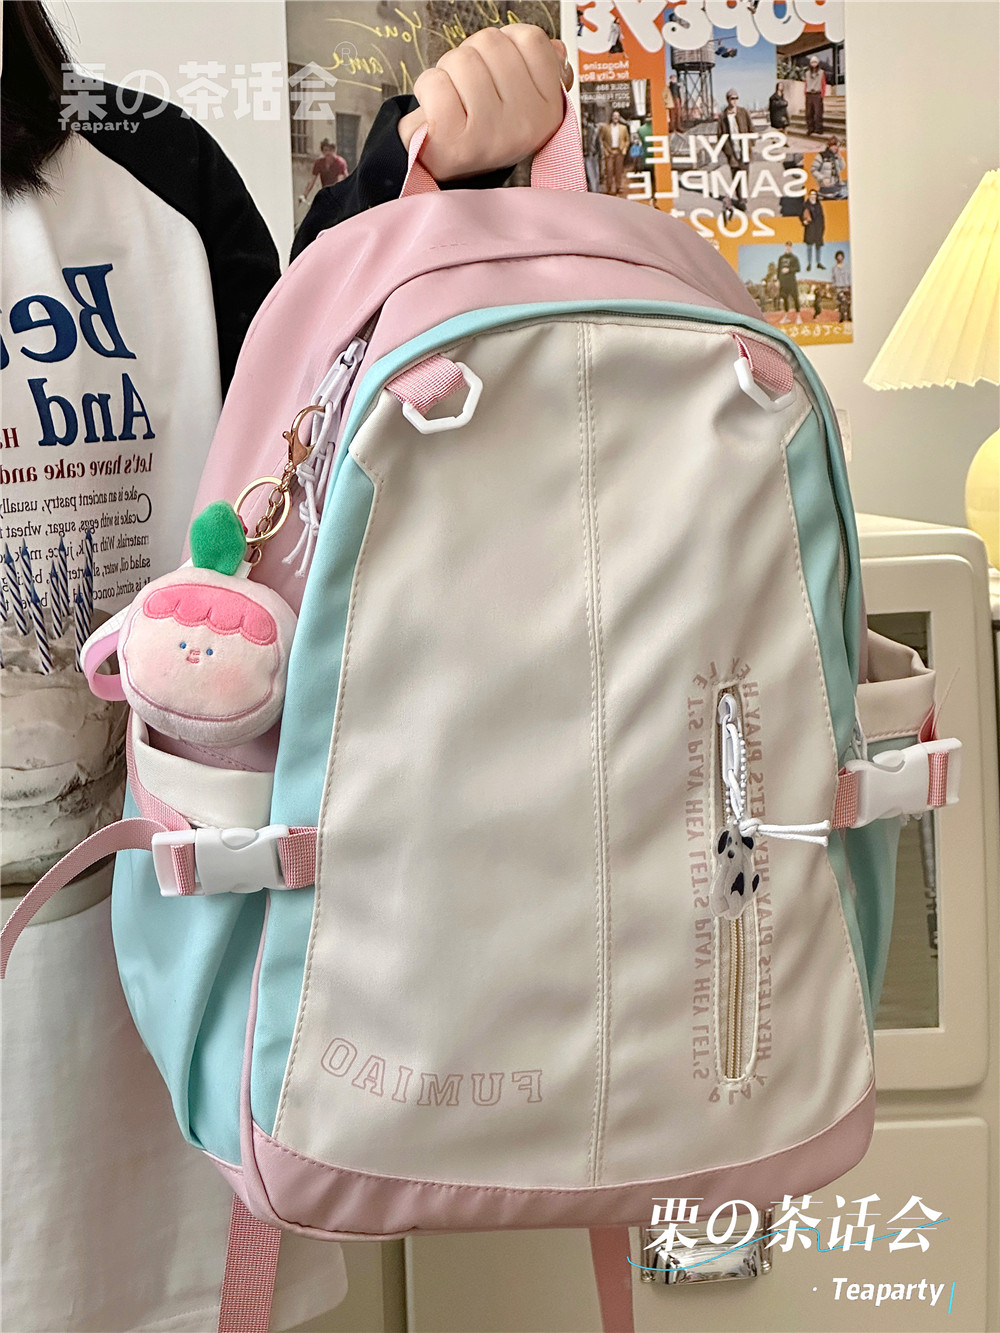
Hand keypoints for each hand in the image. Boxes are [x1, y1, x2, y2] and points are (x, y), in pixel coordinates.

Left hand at [397, 25, 572, 180]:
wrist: (448, 170)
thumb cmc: (480, 129)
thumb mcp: (519, 101)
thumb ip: (537, 70)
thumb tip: (556, 49)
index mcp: (548, 109)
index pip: (532, 40)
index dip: (506, 44)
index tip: (496, 71)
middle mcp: (526, 124)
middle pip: (492, 42)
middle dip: (471, 56)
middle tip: (468, 90)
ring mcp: (492, 135)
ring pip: (462, 59)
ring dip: (447, 72)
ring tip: (453, 100)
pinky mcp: (457, 143)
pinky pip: (436, 83)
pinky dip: (427, 89)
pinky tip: (436, 111)